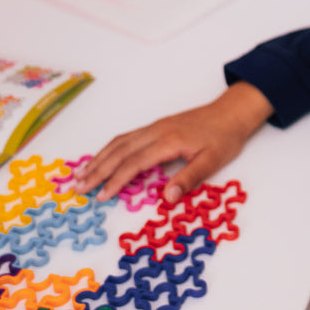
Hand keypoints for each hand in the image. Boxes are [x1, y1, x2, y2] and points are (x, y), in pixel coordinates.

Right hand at [70, 81, 272, 202]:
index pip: (134, 163)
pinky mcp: (156, 126)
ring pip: (119, 142)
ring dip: (98, 158)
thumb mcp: (213, 161)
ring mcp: (154, 127)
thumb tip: (167, 197)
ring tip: (80, 175)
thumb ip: (189, 178)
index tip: (100, 196)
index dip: (115, 181)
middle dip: (96, 170)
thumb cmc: (225, 138)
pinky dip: (109, 149)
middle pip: (119, 151)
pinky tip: (101, 158)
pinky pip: (126, 137)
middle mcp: (156, 131)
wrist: (232, 112)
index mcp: (168, 141)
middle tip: (77, 188)